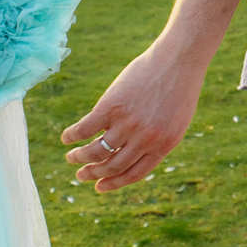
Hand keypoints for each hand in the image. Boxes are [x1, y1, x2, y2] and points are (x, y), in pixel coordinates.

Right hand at [62, 44, 206, 191]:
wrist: (179, 58)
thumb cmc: (179, 86)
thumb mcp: (176, 120)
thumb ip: (157, 138)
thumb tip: (131, 153)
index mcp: (163, 145)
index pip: (134, 174)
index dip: (114, 183)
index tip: (99, 187)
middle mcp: (145, 139)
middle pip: (112, 166)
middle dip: (93, 174)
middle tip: (81, 175)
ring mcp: (128, 123)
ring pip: (95, 151)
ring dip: (79, 157)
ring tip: (71, 157)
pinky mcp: (111, 107)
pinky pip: (84, 129)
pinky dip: (72, 136)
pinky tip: (66, 138)